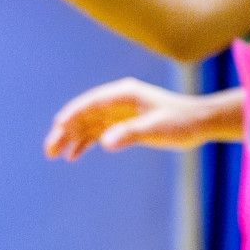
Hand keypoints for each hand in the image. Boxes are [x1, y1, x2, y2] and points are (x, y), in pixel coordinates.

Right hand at [44, 77, 236, 159]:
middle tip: (49, 150)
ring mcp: (118, 111)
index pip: (90, 103)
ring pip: (87, 124)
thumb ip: (129, 134)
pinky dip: (84, 142)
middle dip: (64, 131)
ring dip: (70, 138)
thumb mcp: (156, 129)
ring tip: (55, 155)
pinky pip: (97, 132)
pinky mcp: (122, 123)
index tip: (57, 128)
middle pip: (83, 114)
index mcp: (123, 94)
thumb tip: (103, 143)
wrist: (200, 122)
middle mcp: (117, 100)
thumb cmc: (181, 122)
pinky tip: (73, 156)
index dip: (71, 115)